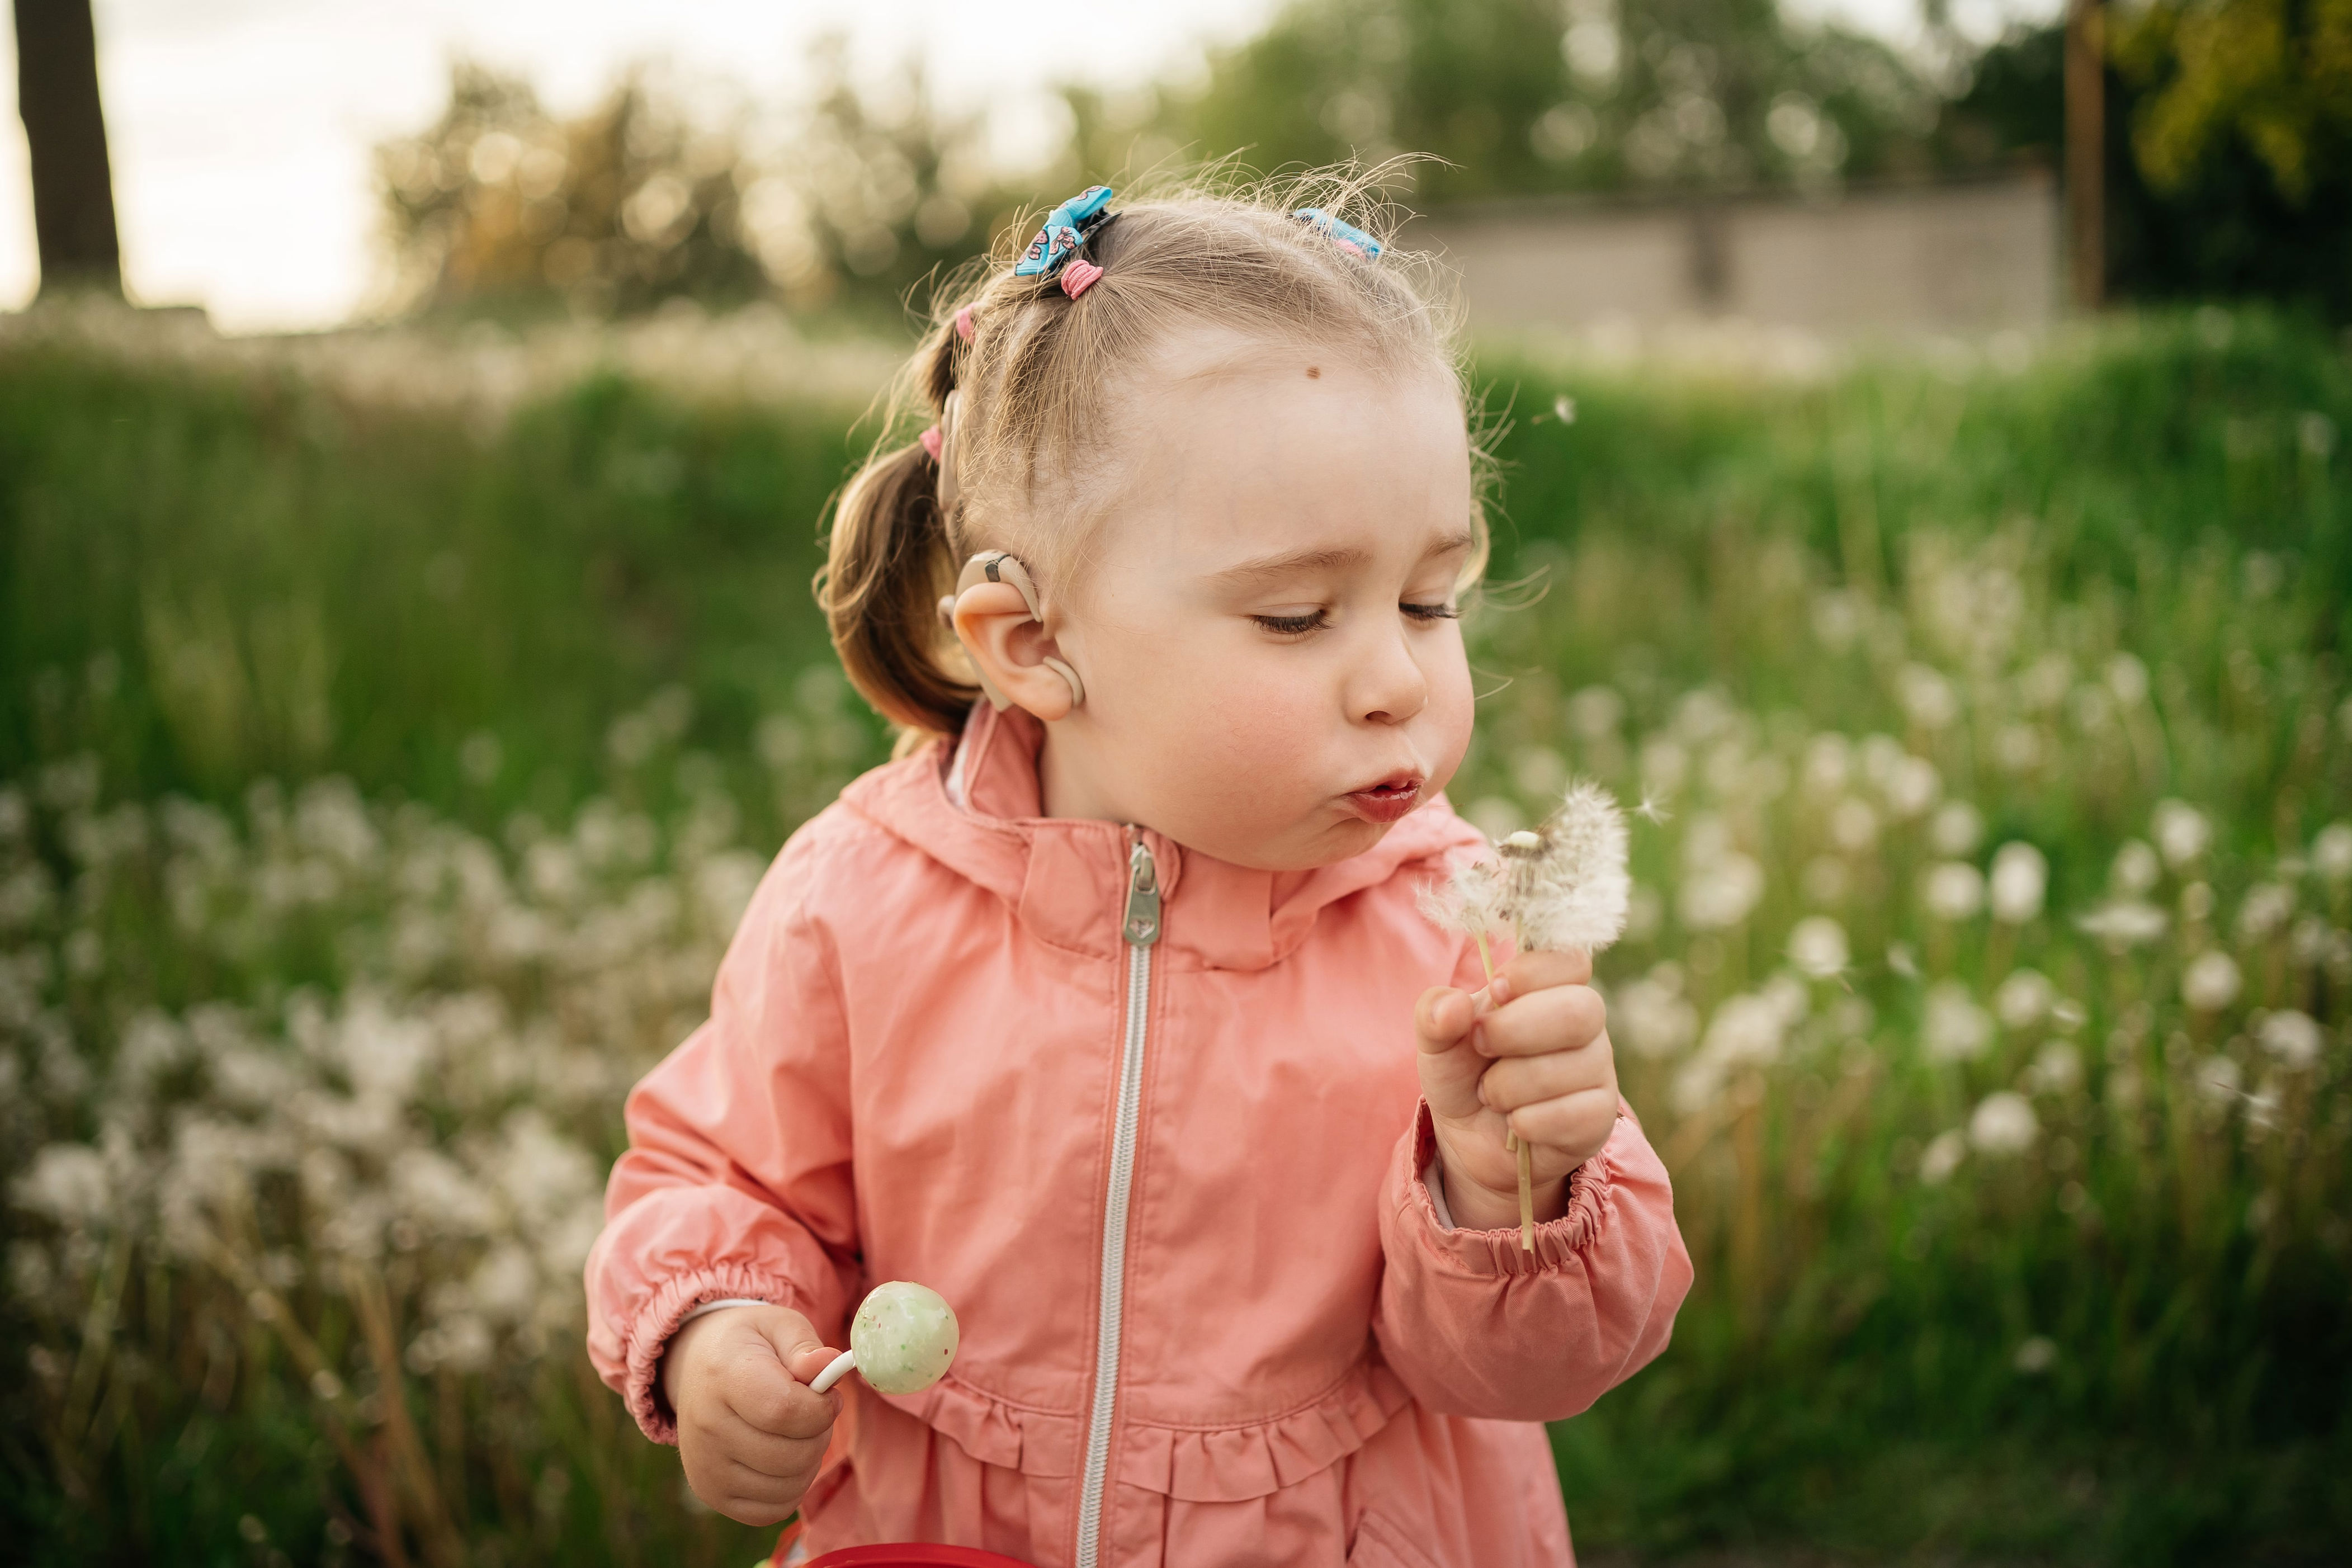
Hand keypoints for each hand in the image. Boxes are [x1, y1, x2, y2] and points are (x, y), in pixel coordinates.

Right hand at [661, 1304, 842, 1525]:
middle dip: (819, 1433)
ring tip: (796, 1432)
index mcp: (723, 1377)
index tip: (826, 1392)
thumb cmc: (749, 1346)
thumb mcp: (778, 1326)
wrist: (696, 1366)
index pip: (785, 1411)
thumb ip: (805, 1346)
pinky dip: (791, 1488)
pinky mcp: (711, 1494)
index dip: (821, 1407)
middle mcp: (706, 1427)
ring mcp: (705, 1467)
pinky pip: (773, 1510)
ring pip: (788, 1487)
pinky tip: (783, 1456)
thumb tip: (827, 1366)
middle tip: (812, 1410)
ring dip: (809, 1461)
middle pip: (792, 1455)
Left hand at [1414, 950, 1619, 1232]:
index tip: (1495, 990)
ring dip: (1511, 1086)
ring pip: (1571, 1069)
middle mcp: (1585, 1025)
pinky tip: (1515, 1123)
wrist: (1472, 1137)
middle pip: (1580, 1012)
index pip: (1570, 961)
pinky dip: (1529, 1122)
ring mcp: (1599, 1071)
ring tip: (1490, 1094)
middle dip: (1516, 1030)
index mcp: (1552, 989)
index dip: (1533, 972)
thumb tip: (1452, 1006)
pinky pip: (1575, 1116)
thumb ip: (1435, 1015)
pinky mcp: (1600, 1117)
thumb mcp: (1437, 1041)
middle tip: (1479, 1044)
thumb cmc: (1463, 1072)